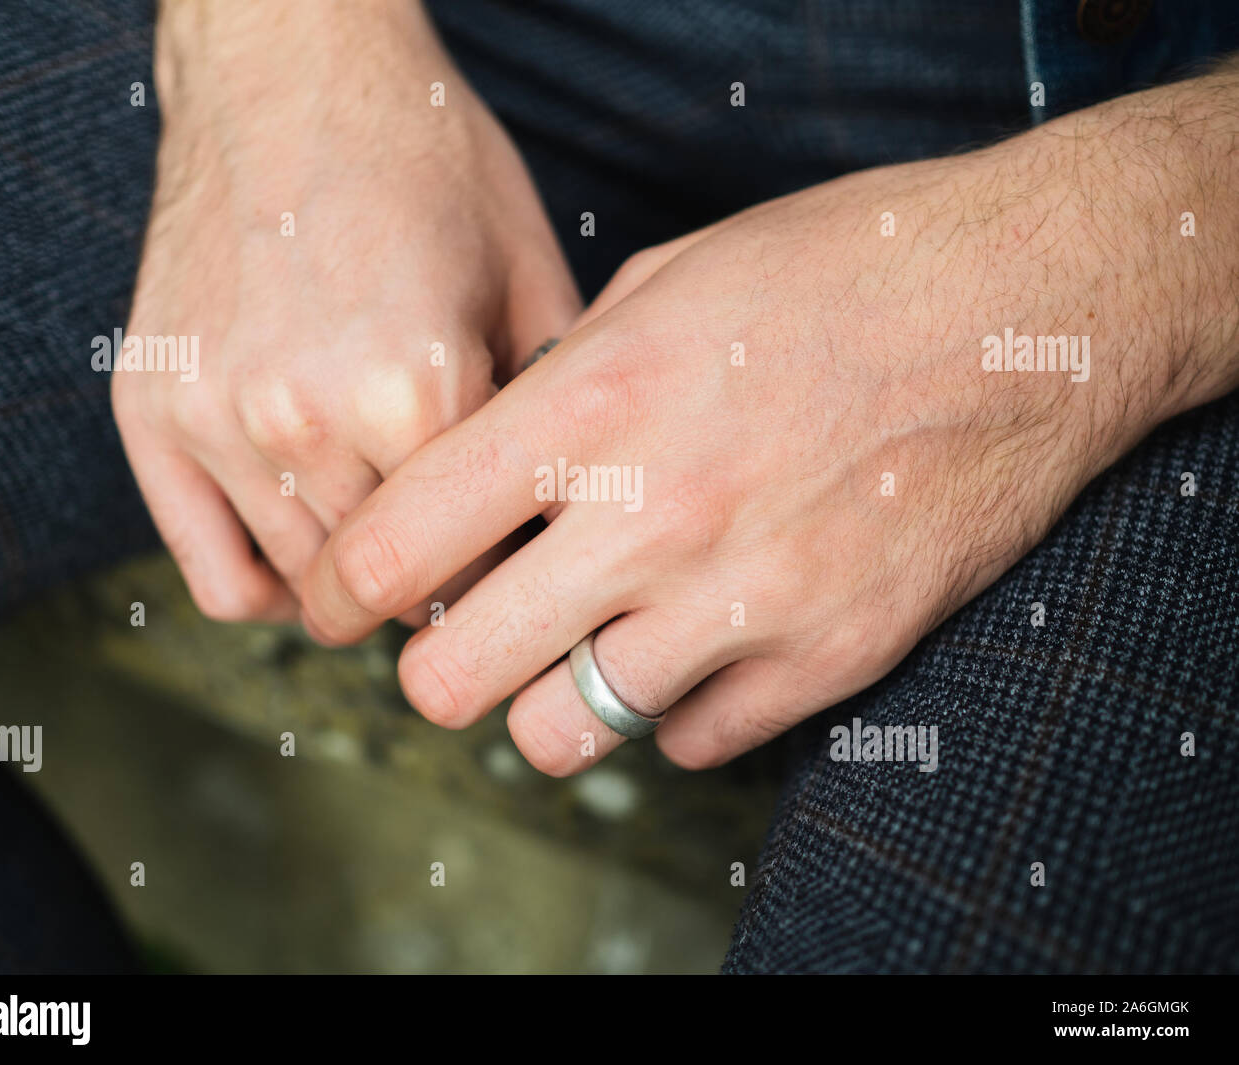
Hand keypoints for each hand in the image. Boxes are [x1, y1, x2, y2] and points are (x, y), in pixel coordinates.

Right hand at [114, 0, 578, 622]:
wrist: (292, 65)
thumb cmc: (425, 159)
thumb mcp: (530, 275)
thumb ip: (550, 411)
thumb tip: (564, 517)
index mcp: (418, 388)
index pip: (482, 560)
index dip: (512, 566)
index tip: (519, 555)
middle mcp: (306, 418)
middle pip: (395, 587)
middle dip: (442, 580)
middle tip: (460, 552)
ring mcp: (218, 419)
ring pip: (310, 588)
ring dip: (359, 587)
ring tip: (391, 543)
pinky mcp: (153, 411)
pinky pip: (212, 574)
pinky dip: (267, 587)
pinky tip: (308, 555)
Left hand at [300, 73, 1238, 772]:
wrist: (1027, 309)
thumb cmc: (839, 274)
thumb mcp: (665, 287)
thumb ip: (559, 386)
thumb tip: (490, 470)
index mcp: (590, 409)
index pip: (397, 546)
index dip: (342, 587)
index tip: (347, 599)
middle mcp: (654, 518)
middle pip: (457, 677)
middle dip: (437, 670)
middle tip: (459, 644)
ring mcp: (745, 603)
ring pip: (565, 735)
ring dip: (548, 705)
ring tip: (576, 655)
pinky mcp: (829, 658)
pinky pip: (693, 745)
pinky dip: (675, 711)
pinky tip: (698, 650)